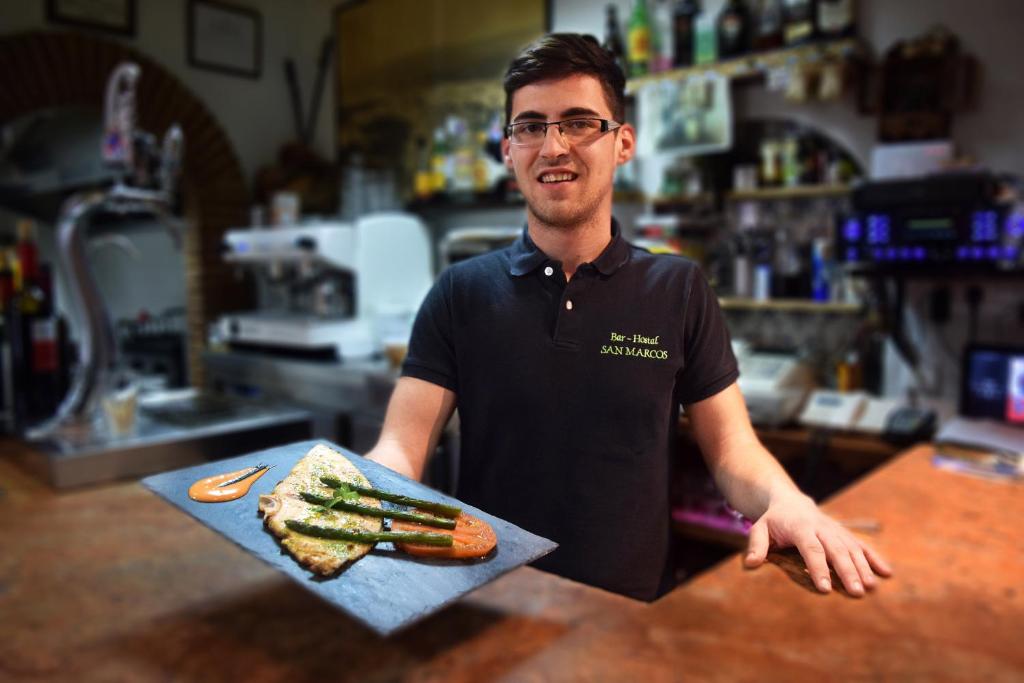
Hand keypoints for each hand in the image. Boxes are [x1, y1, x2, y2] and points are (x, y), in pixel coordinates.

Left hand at [743, 492, 892, 596]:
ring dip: (863, 568)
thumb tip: (750, 565)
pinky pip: (862, 545)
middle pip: (837, 550)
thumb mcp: (759, 529)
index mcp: (800, 527)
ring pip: (852, 548)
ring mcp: (836, 530)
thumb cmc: (773, 521)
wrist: (790, 501)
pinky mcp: (845, 533)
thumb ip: (756, 546)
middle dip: (847, 572)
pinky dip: (875, 558)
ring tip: (871, 588)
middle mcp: (822, 527)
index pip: (811, 549)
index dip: (819, 568)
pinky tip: (887, 573)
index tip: (826, 589)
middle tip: (856, 593)